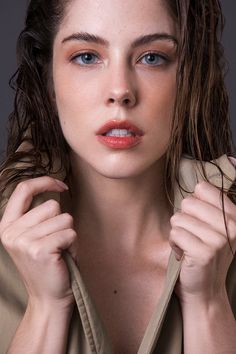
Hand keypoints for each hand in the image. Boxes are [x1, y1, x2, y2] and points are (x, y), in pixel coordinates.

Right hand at [0, 176, 77, 307]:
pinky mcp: (39, 250)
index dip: (45, 182)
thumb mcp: (34, 236)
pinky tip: (63, 257)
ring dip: (68, 234)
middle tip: (55, 243)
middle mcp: (11, 232)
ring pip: (64, 218)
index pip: (23, 189)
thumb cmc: (48, 263)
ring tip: (59, 250)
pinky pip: (70, 232)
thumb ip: (37, 214)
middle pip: (52, 205)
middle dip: (61, 222)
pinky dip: (73, 244)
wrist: (49, 297)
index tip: (62, 185)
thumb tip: (56, 188)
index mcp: (8, 225)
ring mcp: (23, 241)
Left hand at [169, 181, 235, 303]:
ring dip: (178, 233)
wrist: (206, 291)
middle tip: (193, 237)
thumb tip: (195, 186)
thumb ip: (209, 207)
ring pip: (178, 218)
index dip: (194, 203)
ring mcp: (219, 239)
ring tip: (189, 246)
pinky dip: (174, 244)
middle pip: (188, 202)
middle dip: (184, 220)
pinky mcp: (204, 252)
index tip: (199, 220)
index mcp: (235, 216)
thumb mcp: (215, 228)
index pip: (203, 188)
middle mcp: (231, 226)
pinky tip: (184, 255)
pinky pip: (175, 233)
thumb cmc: (205, 254)